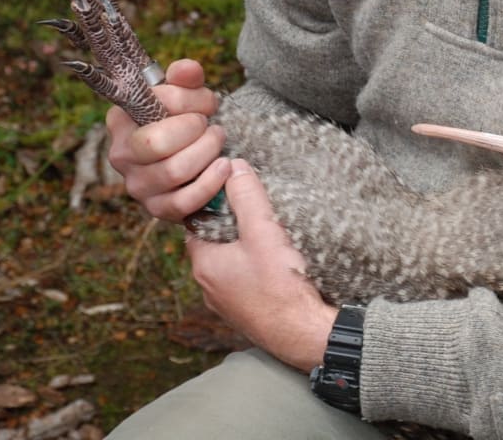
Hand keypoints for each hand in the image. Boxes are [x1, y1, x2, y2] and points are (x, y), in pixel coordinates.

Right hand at [107, 59, 228, 221]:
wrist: (198, 152)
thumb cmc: (187, 120)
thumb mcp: (187, 94)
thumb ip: (186, 77)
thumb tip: (188, 69)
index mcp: (121, 121)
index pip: (150, 107)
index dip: (186, 102)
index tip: (204, 103)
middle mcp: (121, 155)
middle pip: (158, 143)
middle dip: (196, 131)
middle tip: (212, 127)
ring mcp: (137, 186)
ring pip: (174, 171)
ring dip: (207, 153)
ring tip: (218, 142)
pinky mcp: (157, 209)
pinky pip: (184, 202)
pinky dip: (211, 183)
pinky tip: (224, 167)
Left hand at [187, 159, 338, 372]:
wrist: (304, 335)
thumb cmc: (281, 286)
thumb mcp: (263, 231)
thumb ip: (247, 196)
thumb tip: (234, 167)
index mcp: (204, 264)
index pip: (197, 221)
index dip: (216, 202)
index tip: (237, 190)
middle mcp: (208, 286)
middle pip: (215, 241)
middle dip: (234, 224)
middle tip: (259, 210)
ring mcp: (227, 302)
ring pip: (231, 262)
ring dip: (247, 248)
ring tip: (272, 235)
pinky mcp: (247, 312)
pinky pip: (245, 281)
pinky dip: (257, 269)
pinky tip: (278, 264)